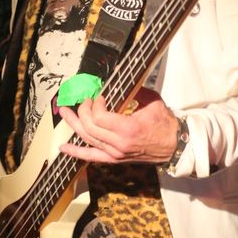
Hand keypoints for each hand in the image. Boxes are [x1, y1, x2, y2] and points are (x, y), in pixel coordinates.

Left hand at [59, 86, 178, 164]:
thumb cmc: (164, 122)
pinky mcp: (114, 159)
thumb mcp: (152, 101)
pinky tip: (63, 147)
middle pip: (89, 127)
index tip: (99, 96)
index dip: (95, 104)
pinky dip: (76, 152)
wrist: (174, 146)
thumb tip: (117, 78)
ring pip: (87, 139)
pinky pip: (91, 156)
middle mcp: (119, 144)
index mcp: (128, 129)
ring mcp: (115, 153)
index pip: (99, 117)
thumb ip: (133, 90)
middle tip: (85, 100)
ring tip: (64, 112)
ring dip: (73, 124)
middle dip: (82, 111)